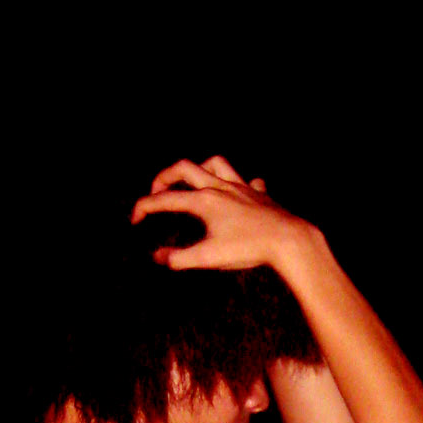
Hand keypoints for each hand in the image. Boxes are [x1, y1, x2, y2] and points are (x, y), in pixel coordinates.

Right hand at [130, 154, 304, 270]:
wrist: (288, 240)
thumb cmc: (248, 249)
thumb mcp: (208, 258)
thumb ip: (179, 258)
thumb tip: (158, 256)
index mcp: (204, 201)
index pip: (165, 200)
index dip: (144, 208)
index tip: (134, 220)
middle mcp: (220, 187)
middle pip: (184, 168)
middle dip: (164, 177)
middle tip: (156, 192)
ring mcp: (241, 188)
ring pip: (216, 164)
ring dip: (200, 169)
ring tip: (193, 183)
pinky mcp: (259, 195)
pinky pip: (248, 180)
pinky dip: (239, 184)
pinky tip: (239, 192)